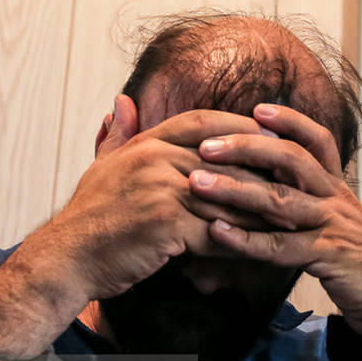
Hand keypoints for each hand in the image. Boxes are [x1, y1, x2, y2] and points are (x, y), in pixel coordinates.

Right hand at [41, 95, 286, 303]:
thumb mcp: (102, 166)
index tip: (270, 131)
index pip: (201, 121)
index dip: (239, 124)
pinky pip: (216, 232)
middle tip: (295, 177)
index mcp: (145, 143)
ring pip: (226, 196)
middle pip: (224, 158)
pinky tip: (262, 249)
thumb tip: (121, 102)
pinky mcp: (166, 225)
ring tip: (289, 217)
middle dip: (261, 168)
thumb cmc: (90, 216)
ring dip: (259, 209)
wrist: (66, 259)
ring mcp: (161, 191)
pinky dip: (240, 242)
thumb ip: (118, 135)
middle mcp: (154, 160)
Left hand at [190, 103, 361, 359]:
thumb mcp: (333, 222)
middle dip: (247, 147)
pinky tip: (216, 232)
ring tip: (197, 183)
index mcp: (336, 187)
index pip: (317, 140)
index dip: (290, 121)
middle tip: (206, 146)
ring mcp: (334, 226)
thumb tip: (264, 188)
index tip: (256, 108)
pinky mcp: (329, 257)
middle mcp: (336, 199)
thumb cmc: (352, 261)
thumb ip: (305, 203)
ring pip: (280, 200)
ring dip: (235, 189)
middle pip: (293, 159)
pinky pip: (281, 246)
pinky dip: (245, 239)